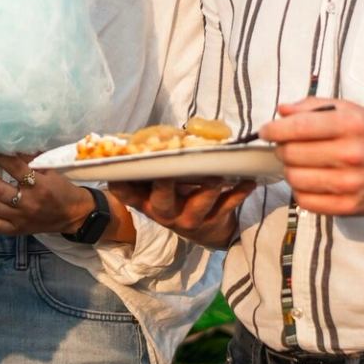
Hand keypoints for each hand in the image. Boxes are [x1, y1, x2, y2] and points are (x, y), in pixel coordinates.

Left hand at [0, 155, 92, 235]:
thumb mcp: (50, 171)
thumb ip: (30, 161)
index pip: (14, 167)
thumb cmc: (61, 189)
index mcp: (39, 185)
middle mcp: (29, 203)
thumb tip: (10, 149)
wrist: (73, 215)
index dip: (0, 158)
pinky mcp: (18, 230)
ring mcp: (21, 219)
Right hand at [108, 177, 252, 248]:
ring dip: (208, 190)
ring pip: (198, 206)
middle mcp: (165, 212)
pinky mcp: (214, 222)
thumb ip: (158, 164)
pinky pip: (227, 207)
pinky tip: (248, 181)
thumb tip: (156, 135)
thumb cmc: (179, 196)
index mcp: (147, 201)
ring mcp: (190, 219)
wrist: (207, 229)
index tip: (115, 172)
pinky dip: (238, 194)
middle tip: (170, 172)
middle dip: (165, 186)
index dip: (119, 184)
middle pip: (162, 201)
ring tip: (216, 176)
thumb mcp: (162, 184)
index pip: (127, 194)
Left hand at [260, 98, 363, 216]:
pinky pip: (305, 201)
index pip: (297, 127)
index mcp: (350, 125)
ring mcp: (350, 183)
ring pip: (294, 178)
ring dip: (290, 169)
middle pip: (291, 153)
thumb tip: (282, 111)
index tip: (267, 131)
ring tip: (300, 163)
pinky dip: (301, 190)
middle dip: (282, 149)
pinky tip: (311, 180)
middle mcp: (351, 154)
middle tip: (287, 147)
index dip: (273, 130)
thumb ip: (314, 107)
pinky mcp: (348, 206)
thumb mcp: (351, 110)